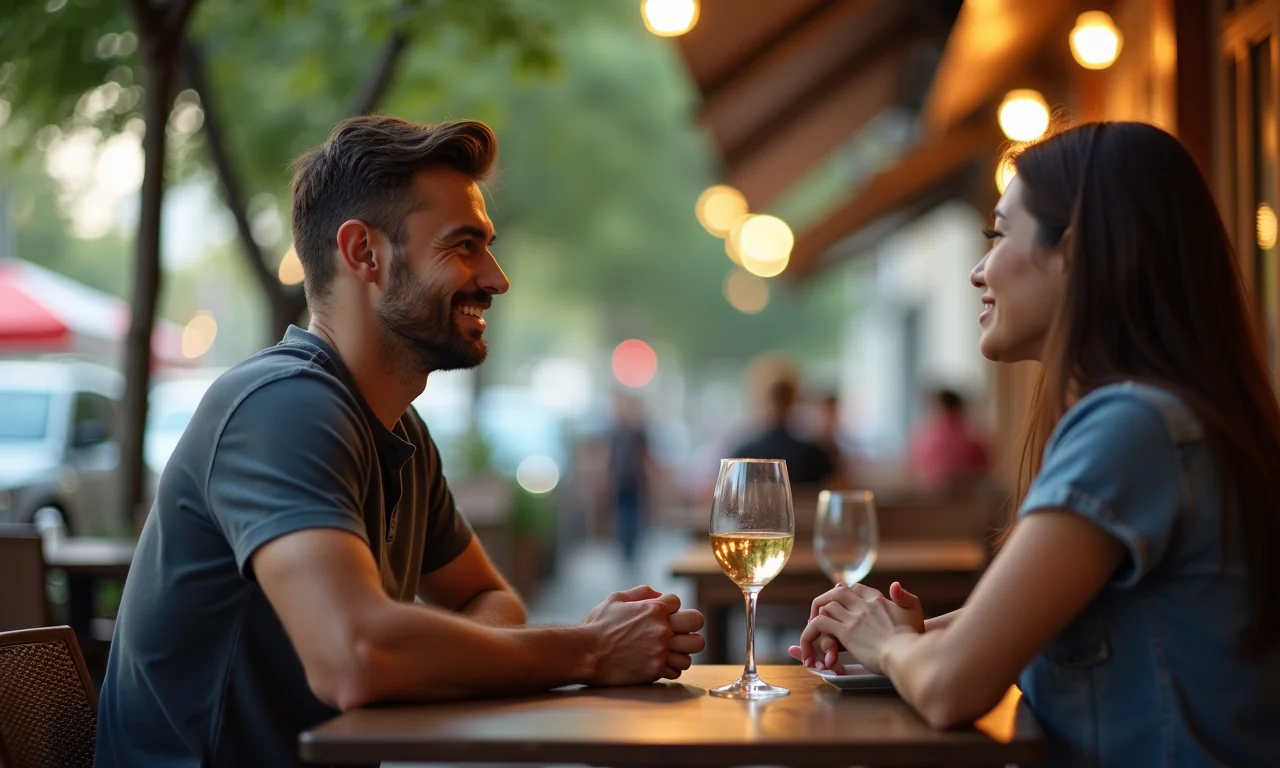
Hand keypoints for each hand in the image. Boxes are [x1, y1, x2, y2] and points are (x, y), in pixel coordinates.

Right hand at [580, 585, 703, 684]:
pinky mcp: (655, 670)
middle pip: (697, 621)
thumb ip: (641, 593)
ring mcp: (660, 651)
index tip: (660, 614)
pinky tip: (661, 662)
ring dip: (682, 648)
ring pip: (693, 649)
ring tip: (670, 649)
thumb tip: (659, 595)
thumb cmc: (598, 625)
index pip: (678, 601)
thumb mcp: (616, 599)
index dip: (669, 606)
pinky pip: (678, 670)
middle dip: (689, 624)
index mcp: (653, 609)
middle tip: (678, 630)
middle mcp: (661, 629)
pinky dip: (671, 666)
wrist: (586, 653)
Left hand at [789, 582, 922, 672]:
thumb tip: (894, 585)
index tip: (840, 603)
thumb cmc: (913, 638)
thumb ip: (905, 597)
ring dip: (815, 614)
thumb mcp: (914, 612)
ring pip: (825, 605)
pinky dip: (810, 631)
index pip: (856, 588)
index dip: (845, 594)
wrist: (908, 654)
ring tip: (812, 626)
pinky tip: (810, 640)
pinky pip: (819, 623)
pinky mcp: (845, 633)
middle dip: (825, 600)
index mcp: (878, 599)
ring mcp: (853, 618)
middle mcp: (863, 604)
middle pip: (837, 592)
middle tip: (819, 613)